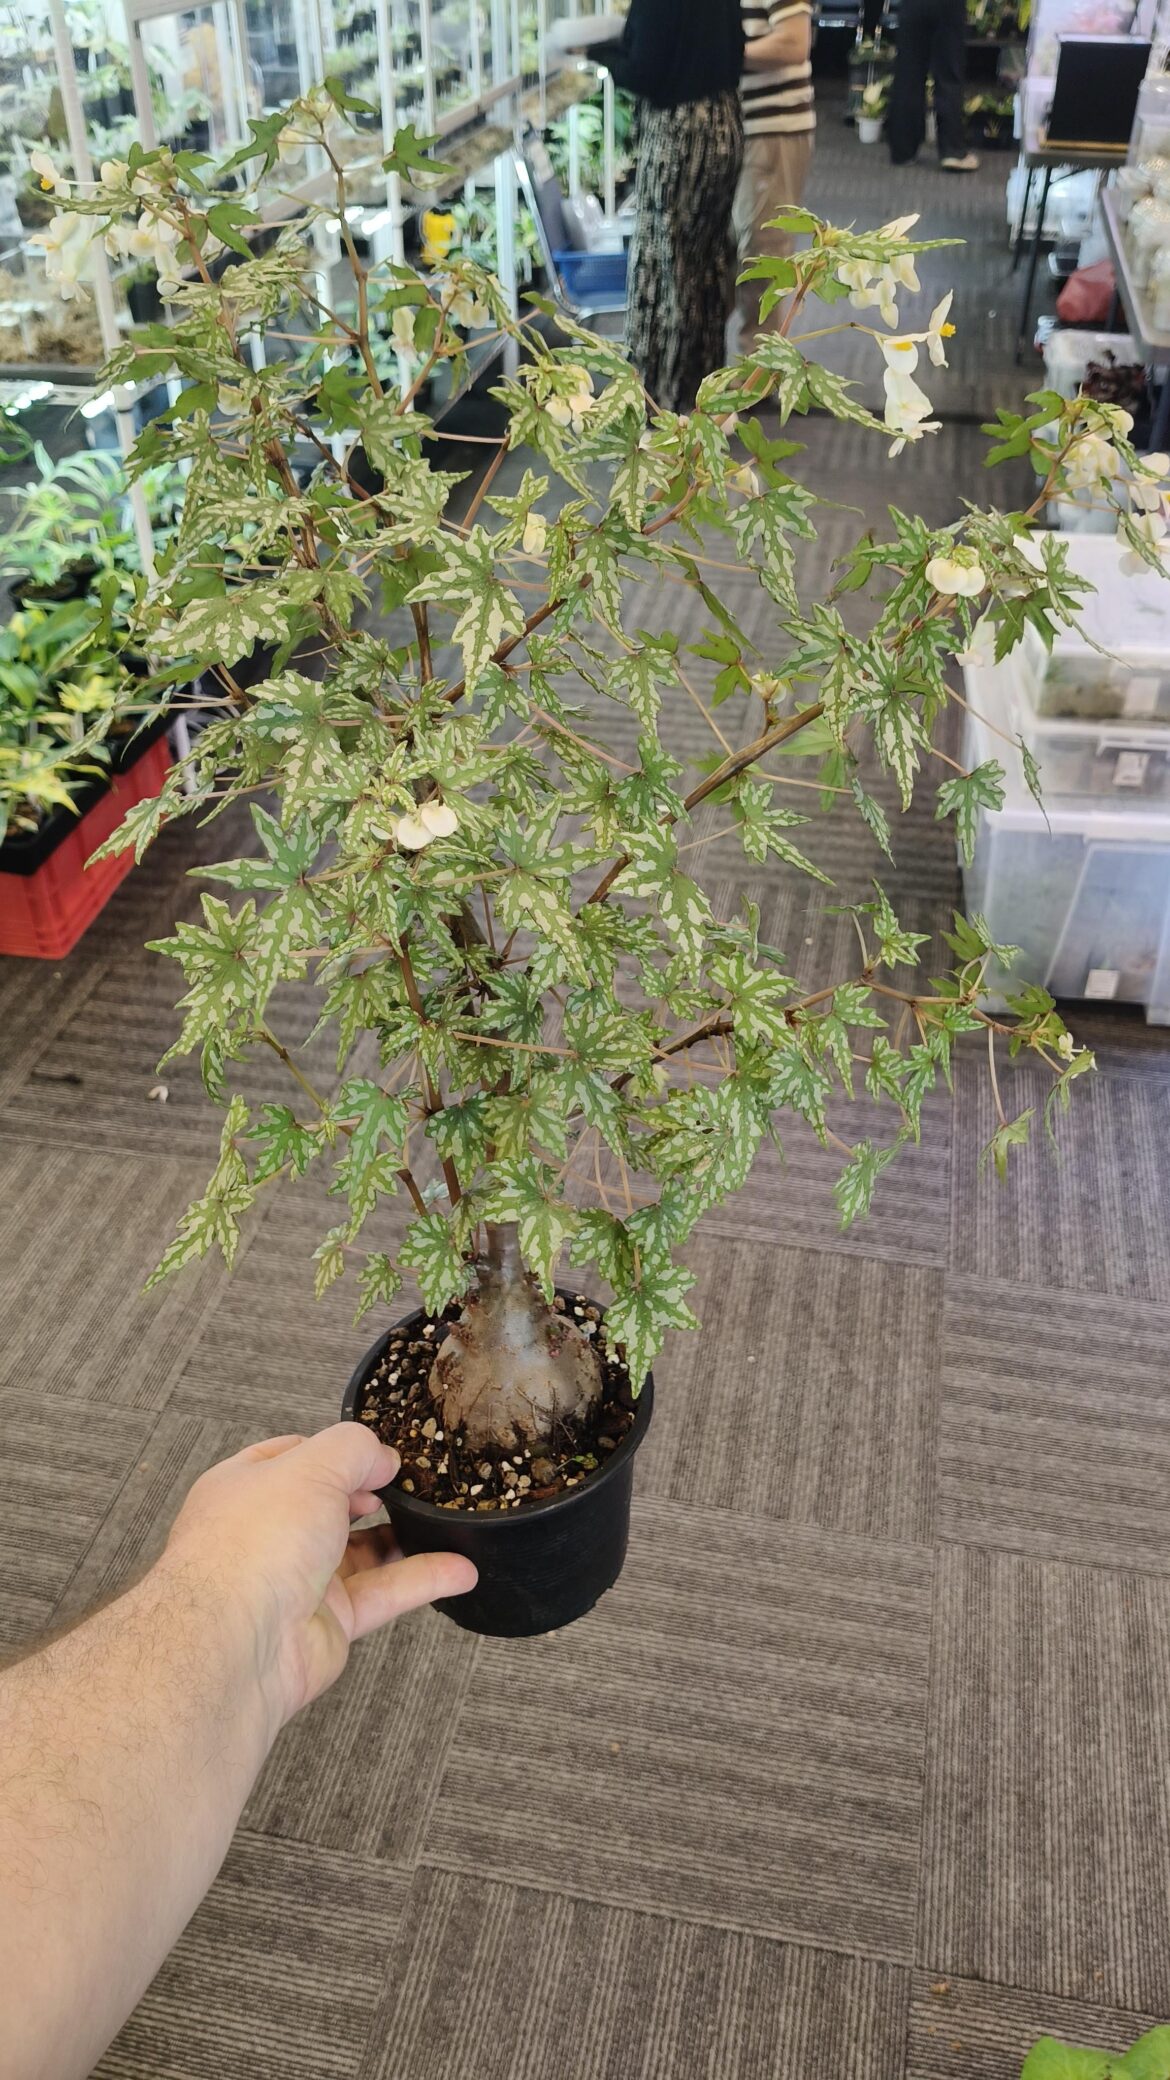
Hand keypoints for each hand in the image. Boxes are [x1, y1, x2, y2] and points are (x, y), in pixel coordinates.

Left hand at [162, 1424, 476, 1730]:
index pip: (296, 1458)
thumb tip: (382, 1458)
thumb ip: (354, 1450)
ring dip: (406, 1538)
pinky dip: (421, 1581)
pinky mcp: (328, 1623)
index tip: (381, 1452)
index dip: (339, 1452)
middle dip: (373, 1495)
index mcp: (248, 1488)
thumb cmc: (252, 1546)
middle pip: (332, 1506)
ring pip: (363, 1553)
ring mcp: (298, 1581)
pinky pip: (383, 1595)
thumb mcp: (311, 1467)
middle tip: (415, 1485)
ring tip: (447, 1521)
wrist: (237, 1642)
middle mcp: (270, 1534)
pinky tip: (459, 1569)